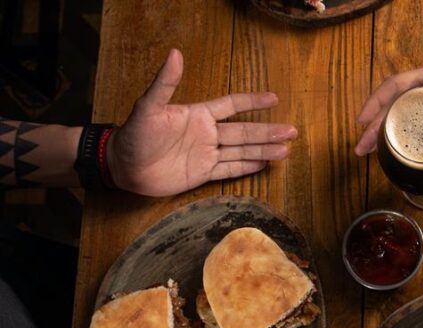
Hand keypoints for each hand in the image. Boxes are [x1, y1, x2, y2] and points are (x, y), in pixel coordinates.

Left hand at [108, 49, 297, 196]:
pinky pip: (229, 170)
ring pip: (241, 151)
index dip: (252, 101)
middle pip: (244, 131)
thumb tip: (175, 54)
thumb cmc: (134, 135)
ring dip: (263, 150)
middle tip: (292, 131)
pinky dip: (247, 168)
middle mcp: (207, 134)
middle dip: (268, 131)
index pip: (232, 106)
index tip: (274, 98)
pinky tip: (264, 165)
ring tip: (286, 150)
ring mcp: (207, 154)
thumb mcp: (148, 107)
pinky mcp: (203, 173)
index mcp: (198, 115)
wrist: (124, 167)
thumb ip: (165, 83)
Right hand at [355, 27, 422, 155]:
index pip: (395, 86)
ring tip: (374, 147)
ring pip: (400, 103)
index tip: (362, 122)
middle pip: (391, 100)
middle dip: (374, 124)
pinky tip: (401, 135)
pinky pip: (413, 105)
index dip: (376, 103)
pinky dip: (401, 119)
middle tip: (362, 148)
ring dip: (384, 123)